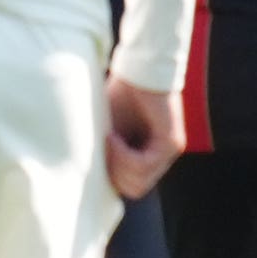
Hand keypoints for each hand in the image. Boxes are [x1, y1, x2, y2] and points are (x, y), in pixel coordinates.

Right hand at [104, 77, 181, 200]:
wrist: (139, 68)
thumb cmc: (122, 94)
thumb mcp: (108, 129)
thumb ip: (105, 152)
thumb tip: (85, 175)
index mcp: (148, 155)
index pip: (130, 186)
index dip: (109, 176)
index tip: (97, 154)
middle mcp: (162, 158)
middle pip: (135, 189)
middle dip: (112, 173)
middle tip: (102, 147)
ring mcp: (169, 152)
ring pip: (139, 182)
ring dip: (116, 162)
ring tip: (107, 139)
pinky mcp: (171, 143)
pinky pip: (143, 165)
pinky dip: (123, 155)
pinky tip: (113, 136)